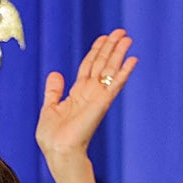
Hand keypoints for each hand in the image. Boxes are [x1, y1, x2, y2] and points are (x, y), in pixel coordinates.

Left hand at [35, 28, 136, 163]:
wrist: (58, 151)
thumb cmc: (52, 137)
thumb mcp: (49, 108)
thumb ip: (54, 91)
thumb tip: (55, 73)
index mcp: (77, 94)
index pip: (89, 66)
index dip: (96, 51)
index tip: (104, 37)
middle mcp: (90, 93)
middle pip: (102, 64)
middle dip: (111, 47)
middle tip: (121, 32)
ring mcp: (97, 98)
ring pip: (110, 70)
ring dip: (119, 53)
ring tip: (127, 38)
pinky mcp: (102, 103)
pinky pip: (115, 84)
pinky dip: (124, 72)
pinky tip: (133, 60)